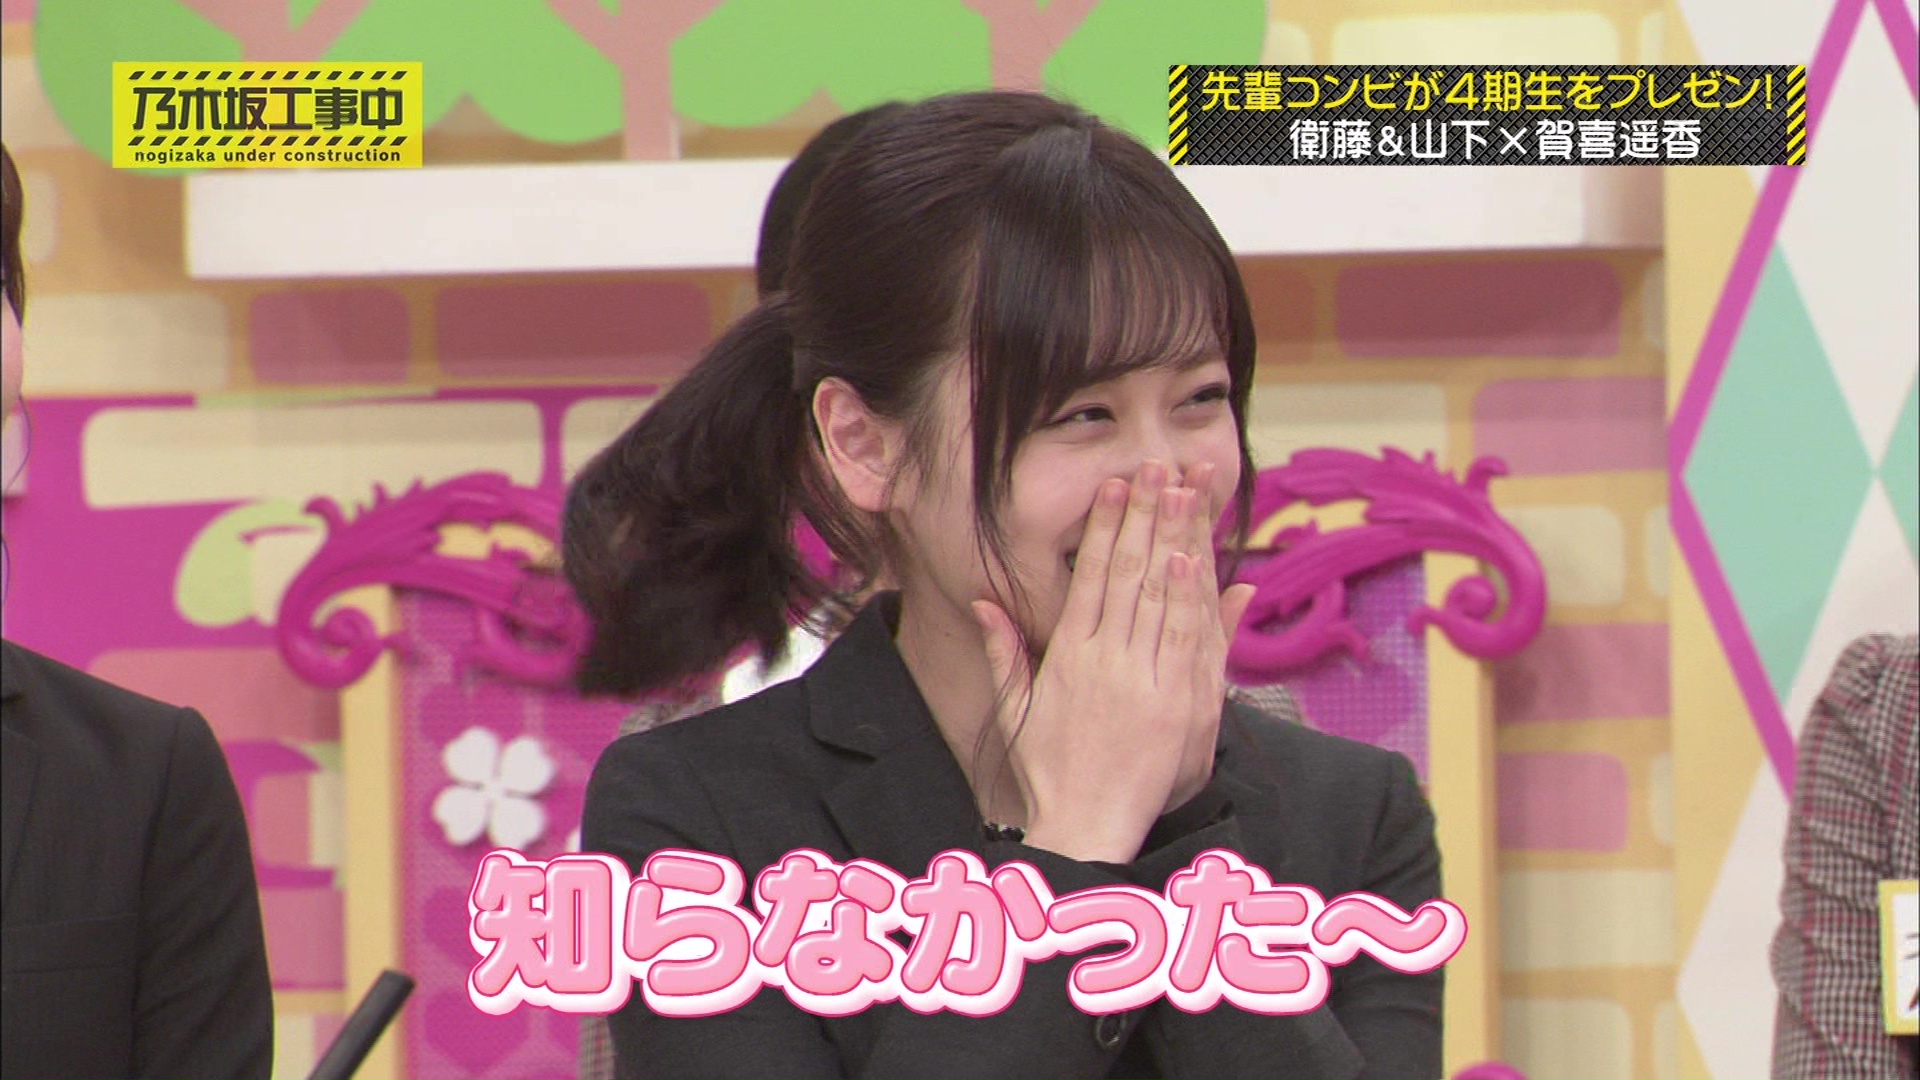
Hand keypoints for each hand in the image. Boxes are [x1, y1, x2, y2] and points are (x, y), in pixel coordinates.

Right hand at [971, 462, 1253, 863]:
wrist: (1085, 828)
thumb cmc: (1048, 773)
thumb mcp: (1017, 710)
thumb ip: (1006, 652)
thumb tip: (983, 602)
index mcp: (1068, 658)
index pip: (1091, 577)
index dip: (1106, 527)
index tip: (1116, 485)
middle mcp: (1106, 662)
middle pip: (1129, 573)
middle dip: (1145, 515)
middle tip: (1156, 466)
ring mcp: (1144, 682)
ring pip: (1160, 597)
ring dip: (1174, 540)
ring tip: (1183, 493)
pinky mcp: (1176, 706)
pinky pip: (1187, 642)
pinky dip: (1192, 599)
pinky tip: (1195, 560)